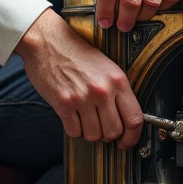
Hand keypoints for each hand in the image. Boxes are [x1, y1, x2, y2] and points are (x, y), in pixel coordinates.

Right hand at [16, 9, 142, 147]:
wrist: (48, 41)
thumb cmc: (76, 53)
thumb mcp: (106, 66)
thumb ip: (117, 91)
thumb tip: (124, 118)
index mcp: (117, 80)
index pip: (135, 118)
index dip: (132, 137)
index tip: (127, 141)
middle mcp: (102, 90)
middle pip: (114, 131)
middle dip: (108, 136)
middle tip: (102, 129)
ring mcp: (82, 98)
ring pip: (94, 135)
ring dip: (90, 133)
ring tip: (85, 120)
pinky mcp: (63, 103)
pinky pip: (74, 131)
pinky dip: (74, 129)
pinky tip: (73, 117)